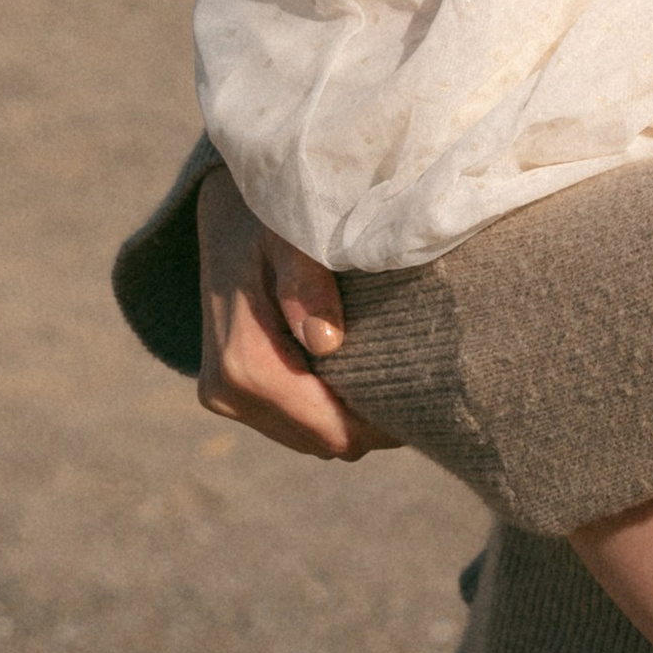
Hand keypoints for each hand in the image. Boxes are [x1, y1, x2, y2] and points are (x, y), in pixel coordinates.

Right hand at [195, 163, 394, 462]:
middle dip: (370, 420)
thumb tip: (327, 341)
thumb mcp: (291, 232)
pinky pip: (295, 422)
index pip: (328, 430)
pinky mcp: (232, 394)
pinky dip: (328, 405)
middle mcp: (227, 391)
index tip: (426, 394)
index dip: (379, 424)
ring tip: (394, 370)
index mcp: (243, 363)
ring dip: (349, 414)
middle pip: (323, 442)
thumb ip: (306, 281)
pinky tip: (357, 365)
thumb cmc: (271, 214)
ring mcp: (226, 397)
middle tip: (421, 380)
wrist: (226, 211)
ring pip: (311, 438)